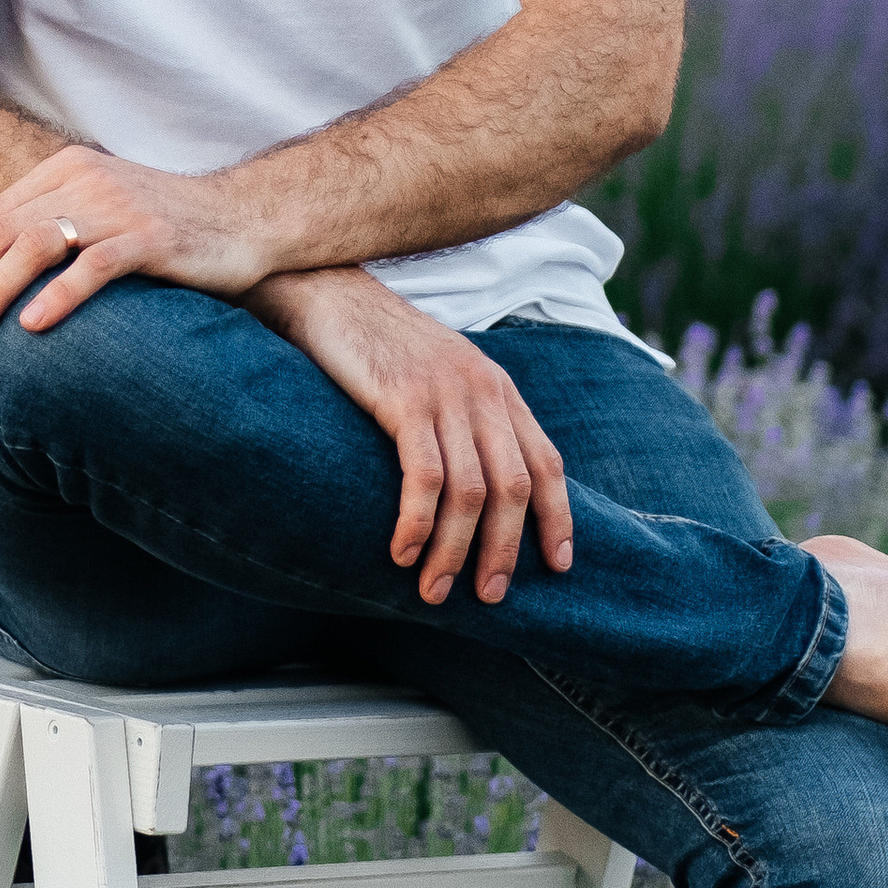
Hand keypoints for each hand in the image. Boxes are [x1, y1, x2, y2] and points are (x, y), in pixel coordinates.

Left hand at [0, 144, 262, 341]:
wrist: (245, 219)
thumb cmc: (167, 229)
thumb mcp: (102, 214)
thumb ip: (55, 228)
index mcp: (67, 169)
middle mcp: (87, 180)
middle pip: (5, 230)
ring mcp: (119, 207)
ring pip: (37, 244)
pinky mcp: (151, 238)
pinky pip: (92, 266)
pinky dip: (58, 296)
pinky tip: (33, 326)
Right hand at [262, 267, 570, 605]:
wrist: (329, 291)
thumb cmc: (379, 345)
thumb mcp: (440, 376)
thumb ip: (466, 420)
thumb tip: (479, 491)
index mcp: (498, 388)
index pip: (547, 462)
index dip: (557, 518)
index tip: (558, 566)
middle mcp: (481, 390)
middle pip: (513, 487)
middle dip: (504, 550)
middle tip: (487, 596)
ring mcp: (444, 393)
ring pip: (471, 491)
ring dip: (456, 550)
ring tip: (435, 589)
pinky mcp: (403, 398)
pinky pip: (424, 477)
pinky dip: (418, 523)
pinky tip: (402, 551)